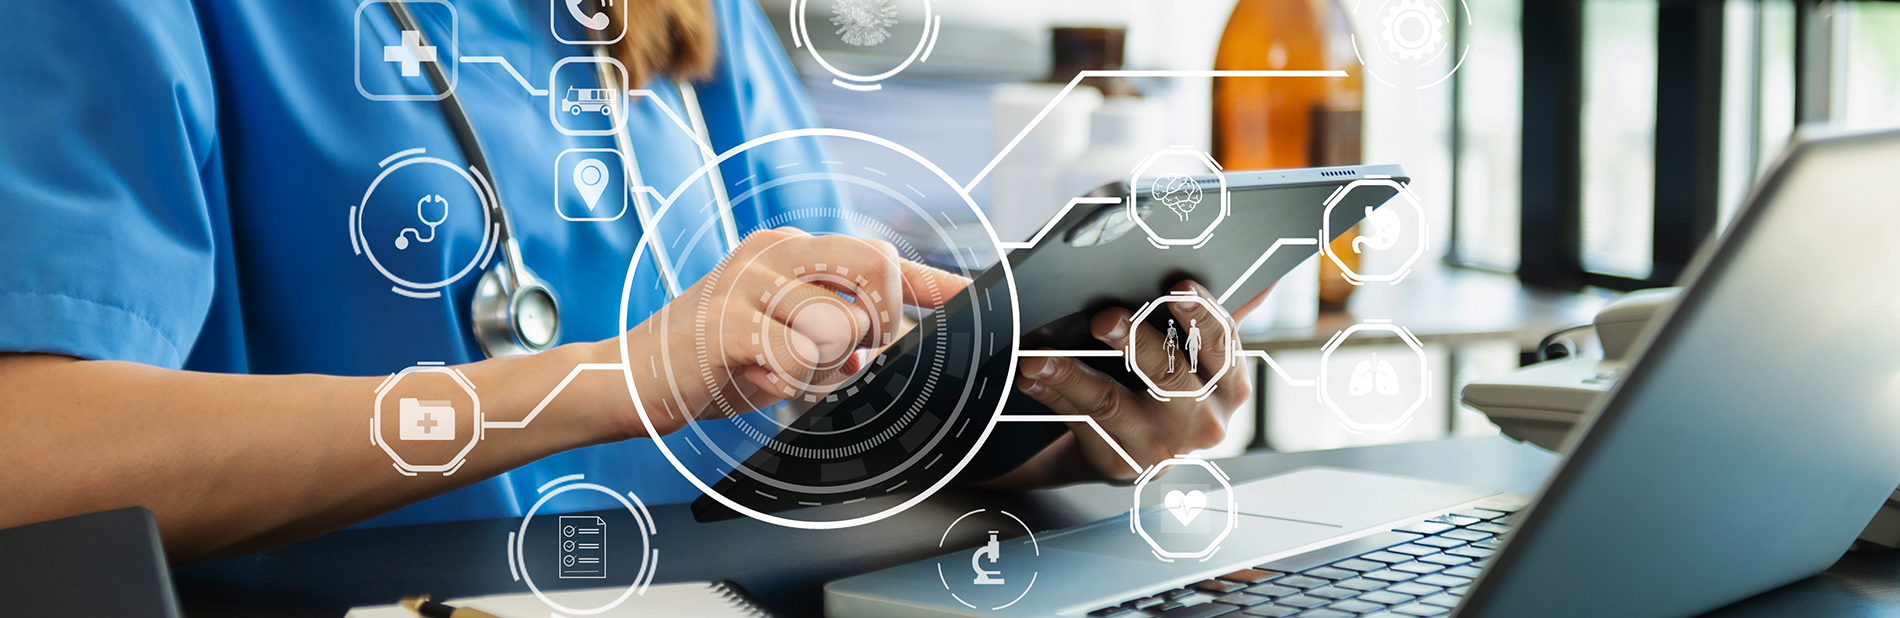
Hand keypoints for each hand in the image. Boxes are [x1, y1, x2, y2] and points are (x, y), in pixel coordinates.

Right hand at [613, 227, 968, 438]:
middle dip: (881, 322)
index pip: (879, 256)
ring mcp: (750, 281)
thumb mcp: (781, 337)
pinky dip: (789, 384)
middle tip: (850, 355)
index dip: (933, 280)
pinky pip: (801, 360)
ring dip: (823, 370)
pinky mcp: (729, 321)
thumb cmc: (710, 361)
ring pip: (841, 328)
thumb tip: (884, 346)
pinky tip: (756, 379)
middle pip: (876, 268)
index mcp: (790, 250)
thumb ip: (833, 334)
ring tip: (779, 372)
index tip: (972, 295)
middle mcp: (774, 253)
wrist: (631, 378)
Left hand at [1013, 281, 1252, 481]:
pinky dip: (1051, 395)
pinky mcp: (1121, 464)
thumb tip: (1268, 275)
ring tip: (1039, 355)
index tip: (1174, 285)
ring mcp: (1161, 448)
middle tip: (1103, 316)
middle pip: (1170, 376)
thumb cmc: (1166, 380)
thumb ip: (1218, 315)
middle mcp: (1205, 421)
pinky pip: (1081, 424)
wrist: (1135, 443)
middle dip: (1136, 342)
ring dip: (1072, 374)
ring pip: (1113, 405)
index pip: (1221, 343)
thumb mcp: (1197, 353)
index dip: (1199, 313)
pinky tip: (1030, 376)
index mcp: (1230, 384)